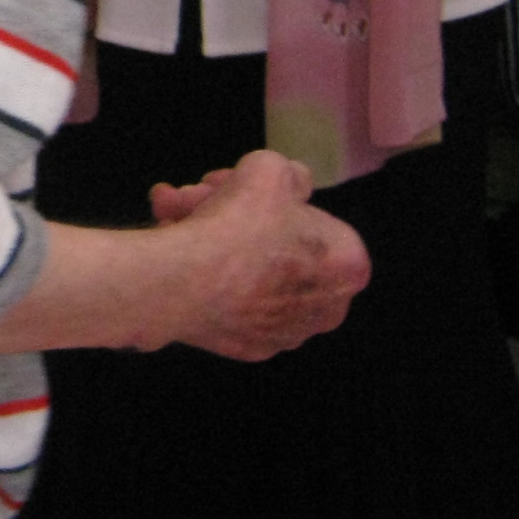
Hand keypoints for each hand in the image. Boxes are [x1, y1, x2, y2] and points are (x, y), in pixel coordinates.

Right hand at [150, 149, 371, 360]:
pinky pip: (230, 300)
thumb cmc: (240, 222)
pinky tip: (177, 246)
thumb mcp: (269, 168)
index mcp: (349, 265)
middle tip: (199, 194)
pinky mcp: (249, 351)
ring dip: (211, 237)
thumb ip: (288, 173)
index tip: (240, 186)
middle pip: (277, 245)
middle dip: (233, 213)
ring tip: (169, 210)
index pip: (315, 220)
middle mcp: (327, 308)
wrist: (187, 281)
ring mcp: (286, 335)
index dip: (274, 195)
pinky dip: (206, 275)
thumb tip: (289, 186)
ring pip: (249, 271)